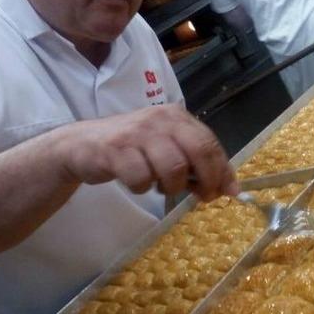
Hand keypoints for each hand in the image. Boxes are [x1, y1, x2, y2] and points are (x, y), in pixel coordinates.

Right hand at [55, 104, 237, 200]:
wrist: (82, 144)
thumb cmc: (133, 148)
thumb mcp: (168, 148)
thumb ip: (197, 162)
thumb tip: (231, 188)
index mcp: (177, 116)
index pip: (210, 143)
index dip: (222, 170)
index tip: (228, 192)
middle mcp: (160, 119)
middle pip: (198, 151)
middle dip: (206, 180)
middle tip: (202, 196)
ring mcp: (137, 133)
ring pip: (172, 168)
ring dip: (171, 186)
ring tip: (160, 186)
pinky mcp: (116, 150)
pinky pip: (141, 179)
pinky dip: (142, 188)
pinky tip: (136, 182)